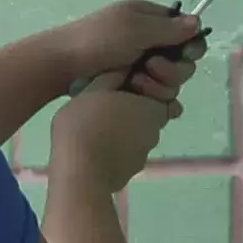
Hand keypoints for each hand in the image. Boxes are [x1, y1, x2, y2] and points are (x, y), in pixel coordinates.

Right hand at [51, 60, 183, 188]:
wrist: (79, 171)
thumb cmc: (86, 123)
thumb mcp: (94, 90)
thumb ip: (112, 77)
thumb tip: (125, 67)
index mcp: (151, 109)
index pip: (163, 100)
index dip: (148, 95)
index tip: (128, 92)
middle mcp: (153, 134)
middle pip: (148, 120)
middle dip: (132, 115)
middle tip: (106, 109)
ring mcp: (142, 158)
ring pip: (136, 141)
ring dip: (122, 135)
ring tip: (95, 131)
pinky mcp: (128, 175)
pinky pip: (124, 158)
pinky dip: (114, 153)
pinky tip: (93, 150)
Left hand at [61, 1, 205, 96]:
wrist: (61, 66)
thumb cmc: (96, 40)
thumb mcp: (133, 28)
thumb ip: (167, 28)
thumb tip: (198, 22)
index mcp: (151, 21)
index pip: (187, 34)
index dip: (189, 46)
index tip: (181, 54)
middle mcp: (150, 45)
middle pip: (183, 63)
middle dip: (172, 69)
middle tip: (149, 68)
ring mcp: (142, 69)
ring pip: (171, 83)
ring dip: (159, 86)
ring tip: (135, 84)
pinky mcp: (134, 90)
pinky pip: (159, 100)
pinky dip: (158, 103)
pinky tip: (150, 106)